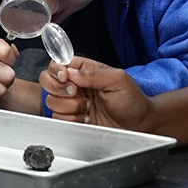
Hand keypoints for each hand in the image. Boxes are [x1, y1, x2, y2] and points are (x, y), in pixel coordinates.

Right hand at [40, 56, 154, 130]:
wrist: (139, 124)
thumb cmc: (133, 99)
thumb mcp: (118, 79)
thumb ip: (95, 74)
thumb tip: (72, 72)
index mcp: (87, 70)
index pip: (60, 63)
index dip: (57, 70)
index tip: (65, 77)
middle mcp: (77, 85)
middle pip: (48, 81)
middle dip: (60, 89)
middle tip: (78, 93)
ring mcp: (74, 102)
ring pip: (52, 101)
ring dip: (71, 107)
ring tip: (89, 107)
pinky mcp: (73, 119)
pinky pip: (58, 119)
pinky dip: (72, 120)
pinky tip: (87, 118)